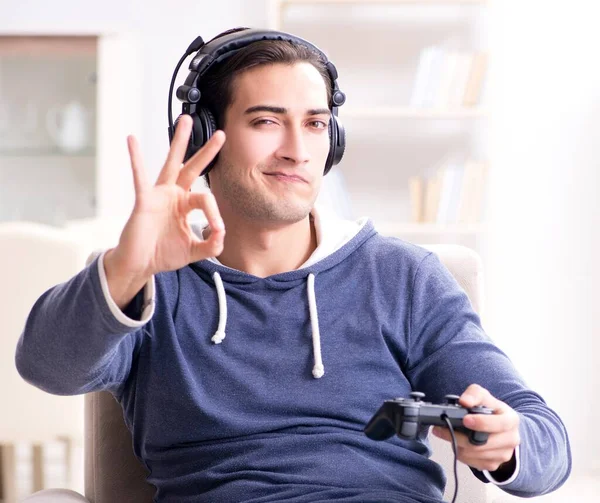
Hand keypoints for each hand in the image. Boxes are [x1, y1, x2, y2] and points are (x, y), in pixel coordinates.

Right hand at [104, 115, 225, 306]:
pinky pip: (140, 176)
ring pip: (172, 163)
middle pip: (193, 167)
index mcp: (186, 205)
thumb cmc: (163, 254)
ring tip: (185, 120)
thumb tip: (222, 233)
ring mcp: (159, 195)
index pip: (207, 199)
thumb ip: (211, 245)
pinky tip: (132, 140)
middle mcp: (174, 195)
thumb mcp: (194, 251)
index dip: (215, 214)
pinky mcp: (144, 200)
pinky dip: (136, 158)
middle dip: (207, 151)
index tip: (217, 230)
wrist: (140, 264)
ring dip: (179, 142)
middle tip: (221, 134)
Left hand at [431, 384, 519, 472]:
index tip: (465, 419)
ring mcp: (504, 454)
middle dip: (459, 436)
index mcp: (511, 420)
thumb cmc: (490, 409)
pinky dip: (461, 453)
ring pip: (475, 454)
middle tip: (441, 428)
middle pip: (483, 443)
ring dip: (457, 444)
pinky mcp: (494, 465)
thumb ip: (473, 394)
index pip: (500, 424)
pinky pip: (472, 463)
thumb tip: (464, 402)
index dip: (482, 423)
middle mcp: (511, 439)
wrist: (498, 427)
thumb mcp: (483, 396)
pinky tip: (456, 443)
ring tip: (447, 433)